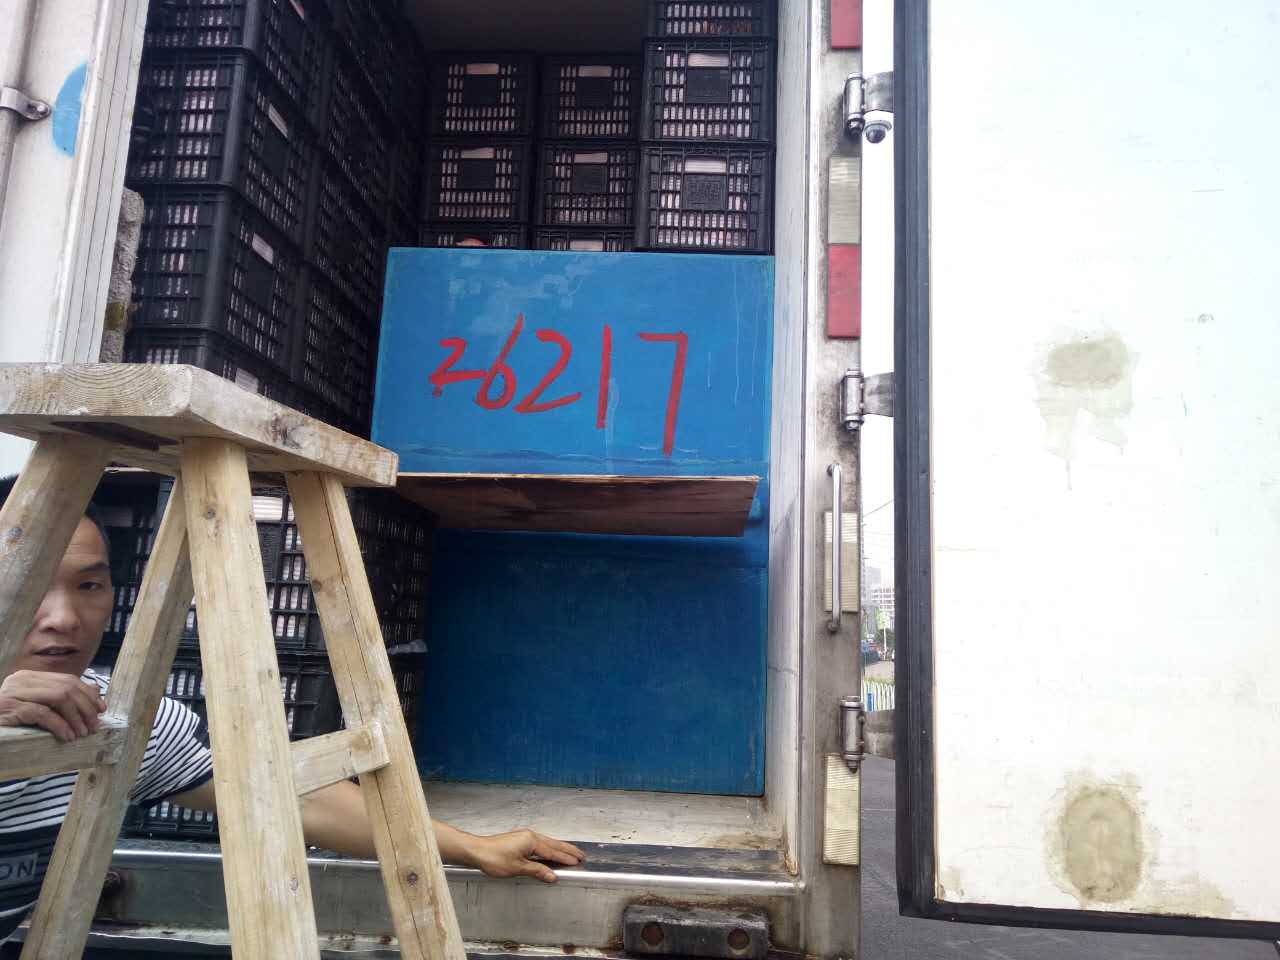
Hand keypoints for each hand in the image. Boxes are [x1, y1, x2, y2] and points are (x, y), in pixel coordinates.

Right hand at [0, 670, 105, 741]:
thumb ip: (56, 700)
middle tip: (94, 725)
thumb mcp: (33, 708)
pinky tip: (67, 736)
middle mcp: (22, 680)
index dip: (88, 694)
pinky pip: (41, 713)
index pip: (67, 680)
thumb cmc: (6, 721)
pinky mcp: (9, 708)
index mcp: (29, 678)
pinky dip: (59, 725)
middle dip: (85, 707)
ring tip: (82, 733)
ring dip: (75, 717)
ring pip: (58, 698)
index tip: (101, 709)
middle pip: (66, 687)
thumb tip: (93, 693)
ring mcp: (14, 692)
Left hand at [467, 828, 585, 883]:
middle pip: (553, 844)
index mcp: (531, 841)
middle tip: (581, 855)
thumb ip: (537, 871)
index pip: (553, 851)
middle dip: (567, 850)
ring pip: (547, 842)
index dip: (566, 858)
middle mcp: (530, 836)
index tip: (578, 861)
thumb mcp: (517, 868)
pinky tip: (550, 852)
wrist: (476, 850)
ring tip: (570, 852)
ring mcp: (524, 836)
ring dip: (559, 848)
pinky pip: (539, 843)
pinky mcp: (519, 839)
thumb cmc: (494, 858)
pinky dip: (549, 848)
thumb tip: (552, 875)